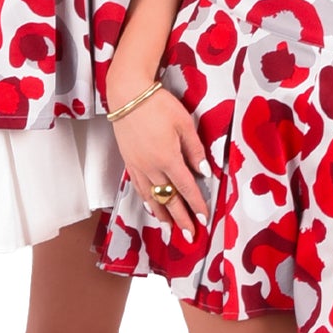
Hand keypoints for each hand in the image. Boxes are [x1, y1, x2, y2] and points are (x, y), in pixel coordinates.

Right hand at [110, 84, 209, 239]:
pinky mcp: (129, 162)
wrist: (128, 96)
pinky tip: (151, 208)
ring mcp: (138, 166)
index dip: (196, 205)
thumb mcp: (184, 123)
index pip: (186, 188)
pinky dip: (146, 201)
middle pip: (168, 199)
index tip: (204, 219)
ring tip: (169, 230)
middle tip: (189, 236)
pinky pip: (138, 188)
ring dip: (162, 215)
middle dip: (180, 219)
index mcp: (169, 158)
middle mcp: (152, 168)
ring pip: (151, 198)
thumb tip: (204, 171)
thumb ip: (195, 149)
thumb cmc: (159, 105)